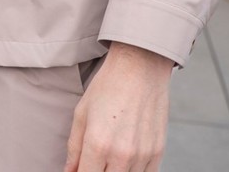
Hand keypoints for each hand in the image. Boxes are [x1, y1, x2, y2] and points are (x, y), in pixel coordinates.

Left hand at [64, 42, 172, 171]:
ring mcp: (143, 155)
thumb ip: (74, 148)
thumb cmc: (108, 87)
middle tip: (93, 162)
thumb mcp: (81, 114)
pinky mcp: (158, 152)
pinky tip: (124, 160)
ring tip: (108, 157)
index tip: (79, 170)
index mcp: (98, 143)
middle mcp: (122, 154)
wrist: (140, 68)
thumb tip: (69, 171)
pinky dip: (133, 171)